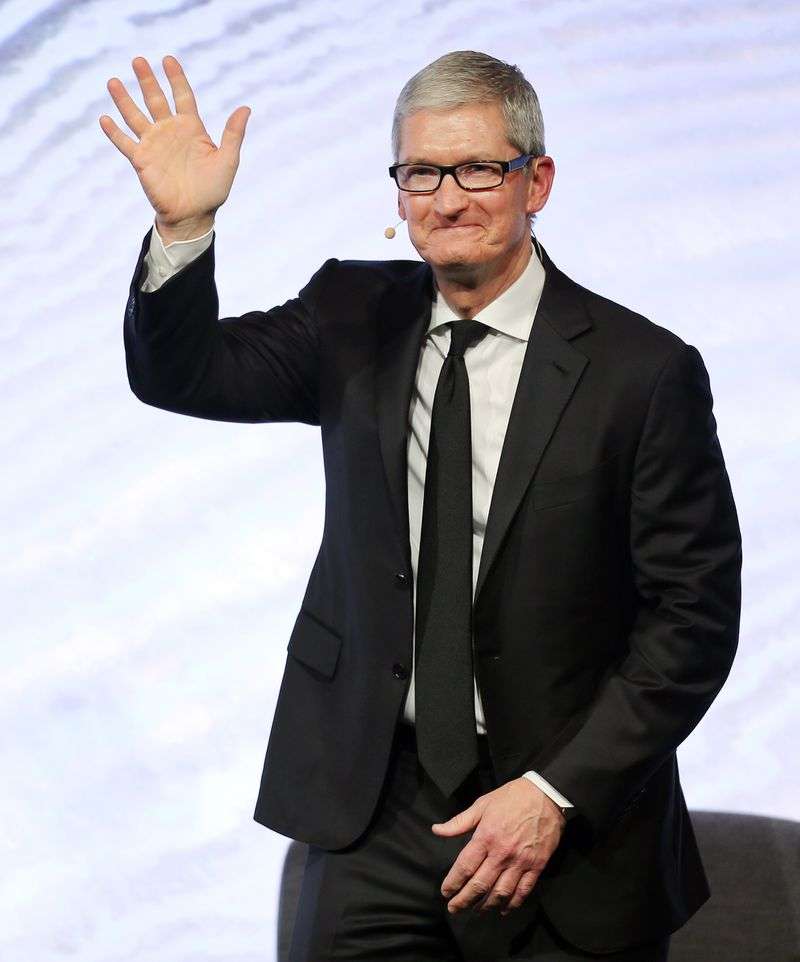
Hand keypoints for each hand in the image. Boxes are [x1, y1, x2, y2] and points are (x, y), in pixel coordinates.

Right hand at [100, 55, 249, 235]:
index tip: (168, 59)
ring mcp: (154, 145)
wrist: (194, 215)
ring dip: (124, 100)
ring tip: (113, 81)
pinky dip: (114, 132)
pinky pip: (124, 143)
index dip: (176, 78)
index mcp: (191, 128)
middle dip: (147, 80)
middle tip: (138, 60)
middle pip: (155, 99)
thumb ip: (233, 134)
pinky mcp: (141, 160)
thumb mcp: (228, 160)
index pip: (182, 96)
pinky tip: (104, 118)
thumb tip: (246, 108)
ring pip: (135, 116)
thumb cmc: (213, 190)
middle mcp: (170, 132)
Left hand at [432, 777, 565, 915]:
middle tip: (454, 909)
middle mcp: (501, 854)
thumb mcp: (482, 804)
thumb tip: (436, 830)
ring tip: (476, 911)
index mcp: (486, 837)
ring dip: (486, 906)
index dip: (453, 883)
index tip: (445, 892)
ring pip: (500, 893)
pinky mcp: (537, 866)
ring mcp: (520, 862)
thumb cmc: (511, 798)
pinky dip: (513, 903)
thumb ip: (459, 822)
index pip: (464, 867)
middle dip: (464, 901)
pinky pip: (523, 891)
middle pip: (480, 885)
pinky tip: (504, 909)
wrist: (546, 796)